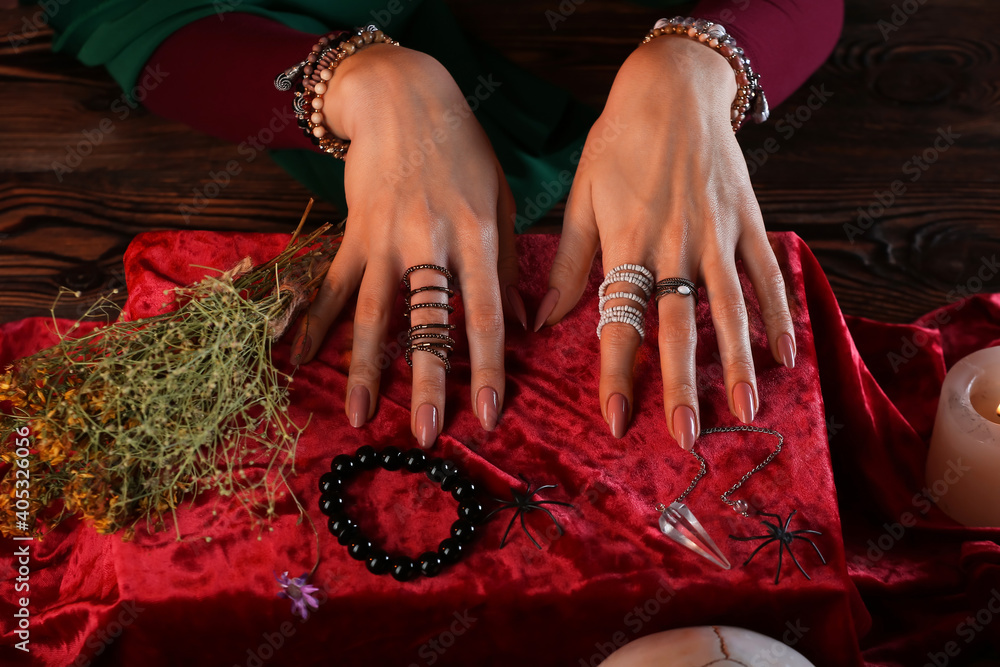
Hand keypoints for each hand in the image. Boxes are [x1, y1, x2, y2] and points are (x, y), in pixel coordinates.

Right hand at [291, 44, 525, 447]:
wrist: (404, 96)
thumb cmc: (463, 149)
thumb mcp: (501, 198)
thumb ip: (507, 264)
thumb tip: (521, 324)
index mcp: (476, 234)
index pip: (486, 313)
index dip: (489, 367)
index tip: (491, 414)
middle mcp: (430, 241)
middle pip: (429, 323)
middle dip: (429, 383)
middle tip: (427, 436)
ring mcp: (386, 238)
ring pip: (374, 313)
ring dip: (366, 368)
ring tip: (360, 415)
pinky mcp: (353, 232)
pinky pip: (333, 285)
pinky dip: (314, 323)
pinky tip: (298, 359)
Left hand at [537, 36, 794, 446]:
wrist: (673, 87)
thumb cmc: (617, 142)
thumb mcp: (581, 197)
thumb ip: (566, 263)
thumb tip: (542, 320)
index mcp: (626, 243)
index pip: (619, 322)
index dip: (616, 374)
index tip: (615, 421)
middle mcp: (674, 245)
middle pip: (679, 328)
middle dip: (683, 386)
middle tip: (686, 436)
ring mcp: (716, 235)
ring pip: (731, 309)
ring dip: (739, 364)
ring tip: (747, 411)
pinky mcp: (748, 221)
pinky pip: (766, 275)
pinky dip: (779, 315)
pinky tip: (786, 354)